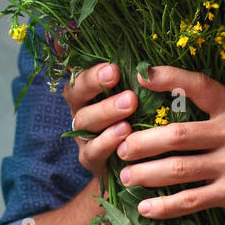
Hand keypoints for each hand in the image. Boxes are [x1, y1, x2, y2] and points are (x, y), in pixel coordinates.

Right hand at [63, 62, 136, 182]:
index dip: (93, 72)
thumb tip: (148, 62)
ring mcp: (83, 136)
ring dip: (106, 111)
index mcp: (88, 92)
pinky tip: (125, 133)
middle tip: (118, 77)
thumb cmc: (138, 119)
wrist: (135, 163)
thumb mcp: (137, 95)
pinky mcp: (91, 159)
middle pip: (76, 96)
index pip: (81, 75)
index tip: (114, 67)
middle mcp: (81, 111)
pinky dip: (108, 141)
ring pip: (84, 122)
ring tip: (129, 105)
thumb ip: (136, 79)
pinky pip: (93, 150)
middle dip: (96, 85)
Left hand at [117, 64, 224, 223]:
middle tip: (120, 146)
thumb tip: (177, 100)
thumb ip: (222, 109)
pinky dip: (165, 206)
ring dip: (146, 174)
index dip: (168, 77)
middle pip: (177, 135)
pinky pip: (191, 200)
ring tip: (126, 177)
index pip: (199, 85)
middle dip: (142, 142)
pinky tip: (147, 208)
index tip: (140, 75)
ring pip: (178, 169)